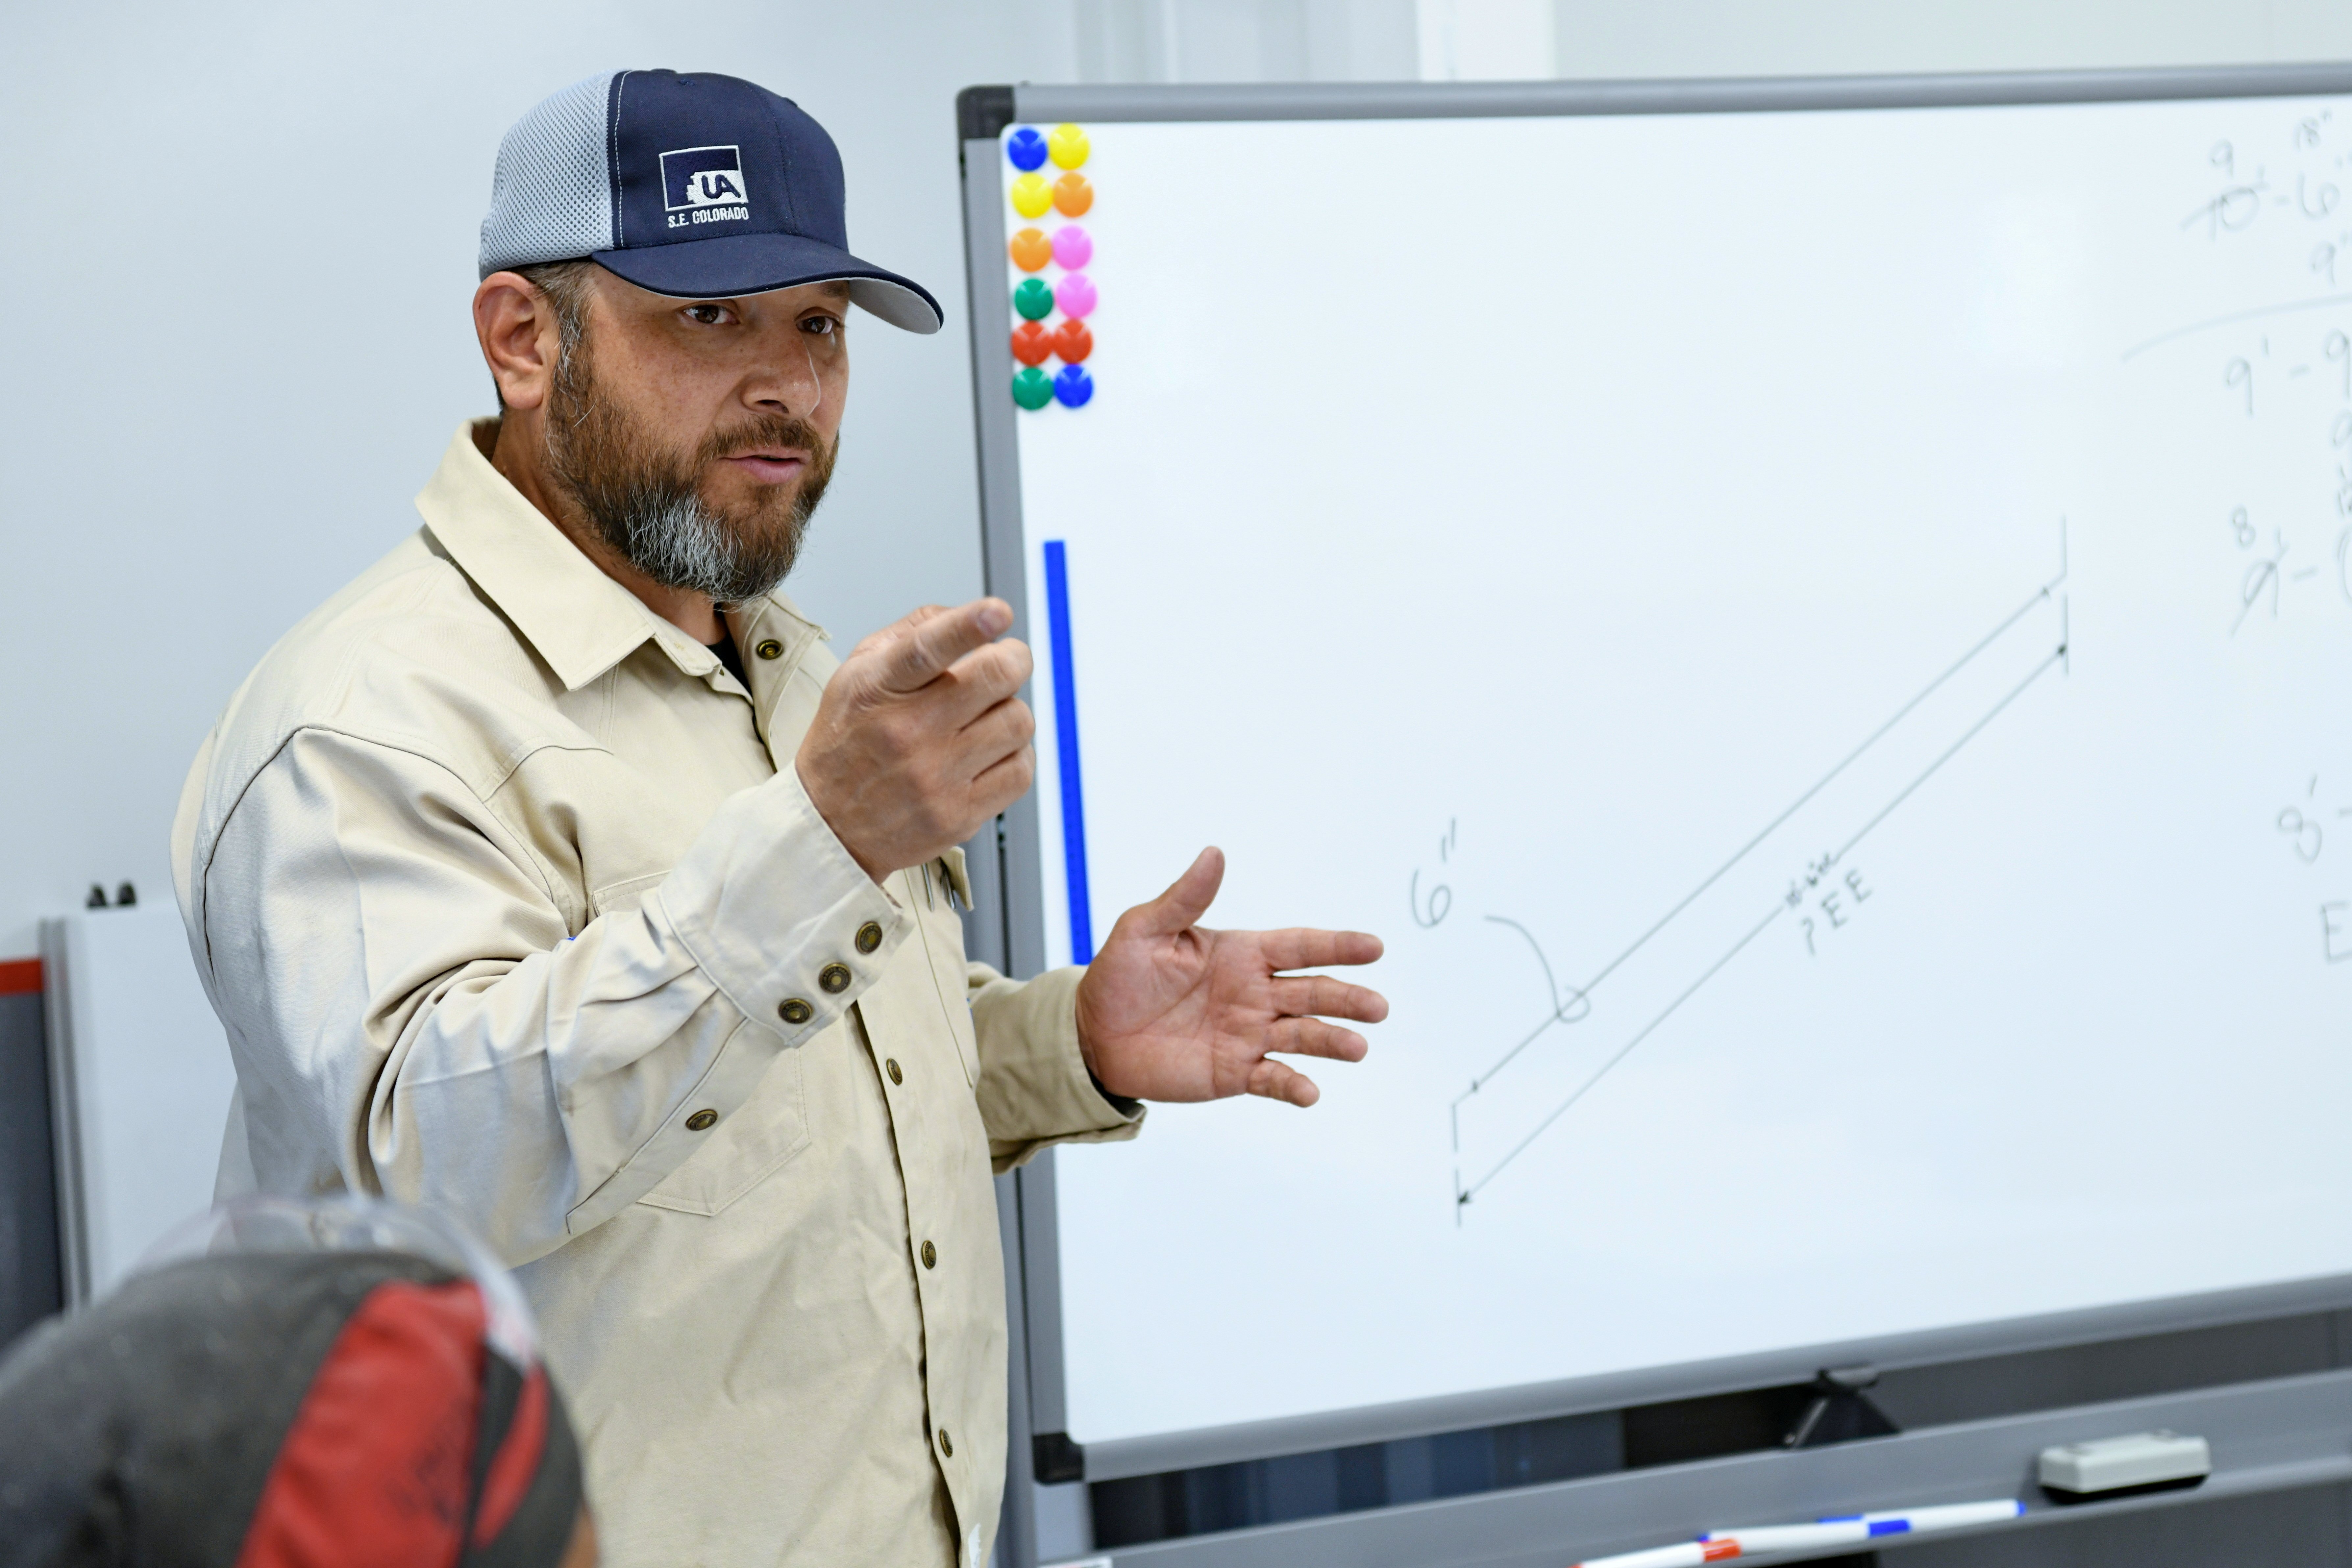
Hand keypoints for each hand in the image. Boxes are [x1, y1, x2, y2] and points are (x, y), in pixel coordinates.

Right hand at [796, 598, 1034, 881]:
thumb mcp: (857, 674)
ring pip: (1018, 721)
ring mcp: (936, 778)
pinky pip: (1021, 770)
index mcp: (878, 689)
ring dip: (1011, 711)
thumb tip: (970, 615)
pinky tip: (990, 753)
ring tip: (985, 717)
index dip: (968, 625)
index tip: (998, 612)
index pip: (926, 649)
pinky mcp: (959, 815)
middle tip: (1006, 660)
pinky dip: (1016, 755)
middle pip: (996, 677)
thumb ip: (912, 634)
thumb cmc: (847, 741)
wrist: (827, 826)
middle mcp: (907, 733)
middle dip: (1013, 659)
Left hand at [1075, 848, 1386, 1106]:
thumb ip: (1185, 898)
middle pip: (1313, 993)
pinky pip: (1272, 1079)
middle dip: (1347, 998)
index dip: (1338, 946)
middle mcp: (1254, 994)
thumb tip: (1214, 854)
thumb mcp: (1144, 930)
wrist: (1094, 1035)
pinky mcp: (1235, 1072)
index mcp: (1241, 954)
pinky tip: (1310, 1091)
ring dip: (1332, 1041)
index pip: (1300, 947)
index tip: (1373, 947)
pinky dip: (1293, 1085)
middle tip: (1378, 1007)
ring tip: (1357, 1047)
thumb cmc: (1119, 977)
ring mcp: (1248, 1035)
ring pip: (1303, 1036)